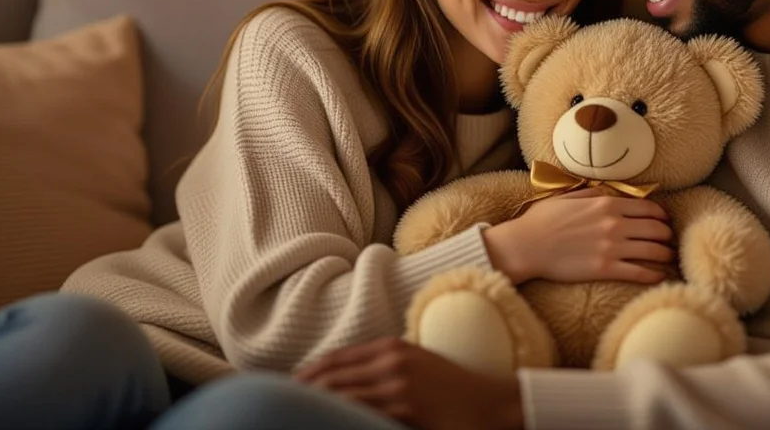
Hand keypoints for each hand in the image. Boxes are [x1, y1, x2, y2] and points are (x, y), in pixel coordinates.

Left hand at [294, 337, 522, 429]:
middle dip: (301, 391)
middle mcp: (391, 362)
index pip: (335, 359)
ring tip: (292, 417)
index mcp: (392, 347)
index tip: (286, 386)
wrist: (493, 405)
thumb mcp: (417, 365)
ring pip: (339, 396)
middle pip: (330, 377)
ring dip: (312, 407)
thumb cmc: (455, 389)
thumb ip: (384, 366)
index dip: (307, 373)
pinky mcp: (405, 409)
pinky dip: (338, 418)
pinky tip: (324, 424)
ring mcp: (398, 386)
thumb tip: (347, 381)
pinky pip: (360, 415)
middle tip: (276, 404)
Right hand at [482, 188, 673, 284]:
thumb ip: (594, 194)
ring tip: (670, 257)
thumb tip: (611, 193)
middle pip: (656, 228)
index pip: (648, 208)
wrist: (526, 245)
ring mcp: (611, 247)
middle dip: (667, 235)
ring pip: (653, 250)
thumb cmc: (543, 220)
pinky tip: (660, 276)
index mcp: (607, 204)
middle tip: (670, 240)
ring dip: (666, 254)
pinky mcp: (605, 269)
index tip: (665, 221)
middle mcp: (614, 224)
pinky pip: (640, 272)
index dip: (662, 216)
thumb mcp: (570, 197)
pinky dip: (655, 274)